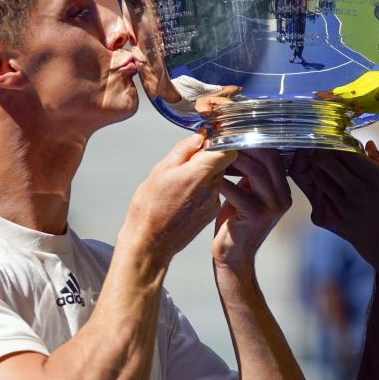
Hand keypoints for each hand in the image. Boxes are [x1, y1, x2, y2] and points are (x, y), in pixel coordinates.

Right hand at [123, 133, 236, 262]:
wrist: (150, 242)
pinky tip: (183, 197)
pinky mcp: (211, 213)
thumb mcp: (161, 170)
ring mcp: (213, 202)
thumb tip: (200, 136)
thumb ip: (184, 150)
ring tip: (181, 182)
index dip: (221, 141)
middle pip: (221, 162)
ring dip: (203, 174)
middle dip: (207, 157)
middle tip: (187, 161)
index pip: (228, 149)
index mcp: (200, 174)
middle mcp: (212, 188)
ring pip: (216, 177)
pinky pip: (212, 192)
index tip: (209, 139)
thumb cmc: (150, 206)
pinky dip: (201, 189)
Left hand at [212, 149, 291, 266]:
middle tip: (223, 140)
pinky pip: (238, 191)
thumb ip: (250, 174)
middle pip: (268, 159)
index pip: (274, 155)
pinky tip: (210, 176)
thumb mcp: (248, 194)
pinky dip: (223, 181)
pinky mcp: (257, 216)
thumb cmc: (236, 222)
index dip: (254, 141)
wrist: (233, 257)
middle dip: (244, 146)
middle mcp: (283, 197)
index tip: (232, 134)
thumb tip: (237, 143)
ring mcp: (273, 207)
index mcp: (282, 190)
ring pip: (256, 172)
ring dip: (233, 160)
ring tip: (215, 155)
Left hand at [290, 141, 378, 267]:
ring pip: (319, 177)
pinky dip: (323, 190)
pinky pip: (320, 198)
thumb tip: (368, 145)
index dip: (342, 145)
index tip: (345, 144)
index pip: (346, 151)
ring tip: (331, 171)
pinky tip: (333, 191)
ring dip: (322, 170)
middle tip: (332, 154)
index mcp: (377, 179)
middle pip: (326, 161)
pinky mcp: (336, 222)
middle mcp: (357, 191)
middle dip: (327, 153)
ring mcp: (344, 207)